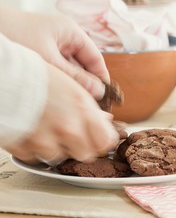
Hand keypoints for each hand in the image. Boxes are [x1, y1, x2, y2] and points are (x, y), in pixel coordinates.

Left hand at [0, 7, 108, 99]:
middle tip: (91, 105)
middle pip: (84, 65)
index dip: (102, 77)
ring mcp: (53, 47)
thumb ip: (74, 76)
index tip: (106, 96)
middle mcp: (64, 38)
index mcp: (71, 32)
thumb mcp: (48, 60)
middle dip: (87, 84)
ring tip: (76, 103)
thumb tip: (98, 91)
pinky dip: (61, 83)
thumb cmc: (13, 36)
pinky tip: (62, 96)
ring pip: (70, 70)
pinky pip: (58, 71)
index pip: (95, 57)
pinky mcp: (42, 55)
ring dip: (73, 85)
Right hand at [4, 63, 118, 164]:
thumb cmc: (38, 78)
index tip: (97, 138)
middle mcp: (68, 128)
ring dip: (55, 148)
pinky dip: (34, 149)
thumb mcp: (73, 88)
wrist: (5, 77)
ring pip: (59, 157)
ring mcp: (45, 140)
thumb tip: (105, 120)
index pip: (105, 142)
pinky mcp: (24, 148)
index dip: (101, 141)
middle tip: (71, 135)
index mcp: (84, 112)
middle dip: (80, 147)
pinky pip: (35, 158)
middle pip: (86, 155)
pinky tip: (31, 132)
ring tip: (46, 130)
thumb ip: (91, 109)